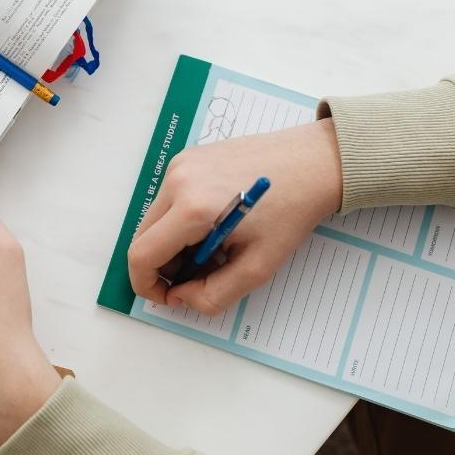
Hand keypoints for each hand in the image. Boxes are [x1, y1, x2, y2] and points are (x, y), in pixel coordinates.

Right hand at [128, 119, 341, 315]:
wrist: (312, 162)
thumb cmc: (291, 212)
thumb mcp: (257, 267)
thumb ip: (213, 295)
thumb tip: (181, 297)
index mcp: (192, 208)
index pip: (142, 255)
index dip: (147, 285)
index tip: (169, 297)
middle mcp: (177, 180)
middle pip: (143, 237)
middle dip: (164, 265)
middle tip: (199, 275)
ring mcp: (180, 165)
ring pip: (155, 219)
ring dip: (174, 243)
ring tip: (214, 248)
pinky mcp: (187, 157)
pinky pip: (168, 199)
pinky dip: (181, 220)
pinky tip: (215, 223)